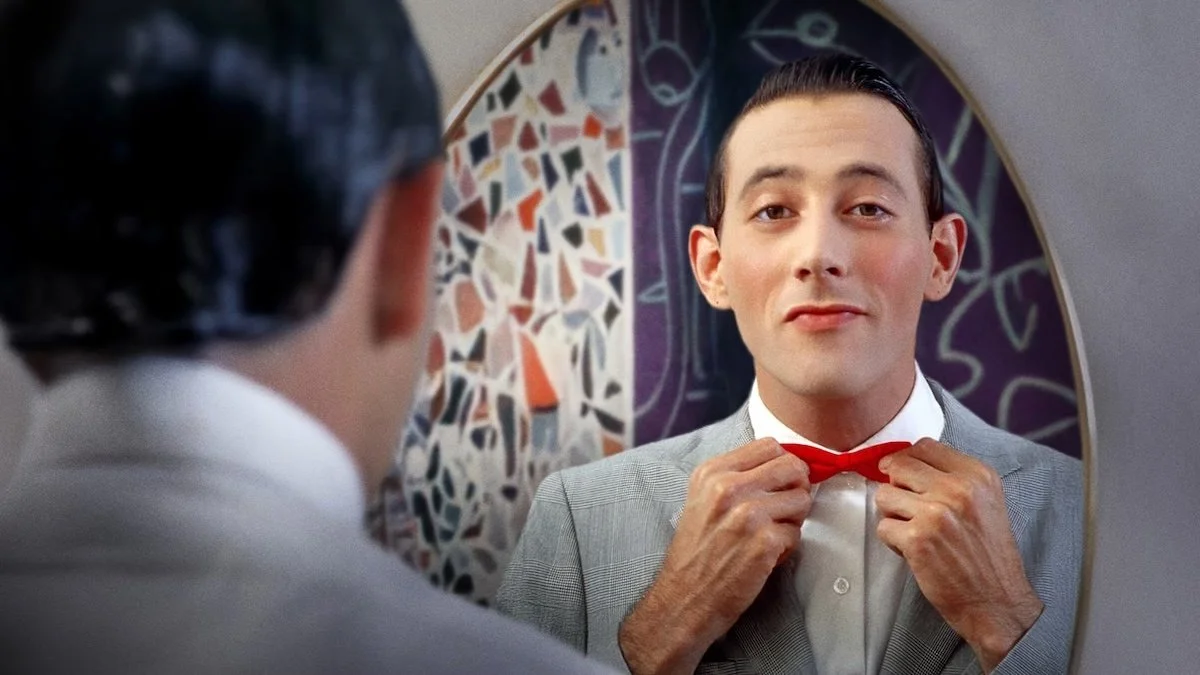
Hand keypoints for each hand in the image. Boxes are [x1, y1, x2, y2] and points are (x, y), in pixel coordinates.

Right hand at [619, 439, 811, 674]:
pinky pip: (797, 534)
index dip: (782, 465)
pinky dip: (786, 549)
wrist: (684, 598)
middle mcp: (728, 487)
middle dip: (796, 488)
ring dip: (792, 520)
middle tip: (783, 509)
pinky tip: (764, 558)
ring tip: (769, 535)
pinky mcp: (764, 542)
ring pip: (802, 500)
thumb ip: (736, 477)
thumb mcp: (703, 500)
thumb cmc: (697, 552)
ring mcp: (748, 514)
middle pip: (793, 466)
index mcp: (712, 472)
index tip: (779, 483)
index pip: (770, 445)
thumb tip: (783, 464)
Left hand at [875, 439, 1043, 672]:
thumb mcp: (985, 502)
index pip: (924, 446)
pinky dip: (893, 541)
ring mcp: (936, 513)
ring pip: (884, 495)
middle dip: (896, 487)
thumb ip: (952, 477)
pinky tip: (914, 551)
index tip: (905, 477)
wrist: (997, 601)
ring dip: (893, 515)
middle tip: (909, 509)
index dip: (907, 461)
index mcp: (977, 475)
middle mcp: (958, 489)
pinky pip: (883, 526)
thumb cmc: (987, 554)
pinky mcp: (918, 538)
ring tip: (915, 532)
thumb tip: (905, 461)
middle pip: (898, 466)